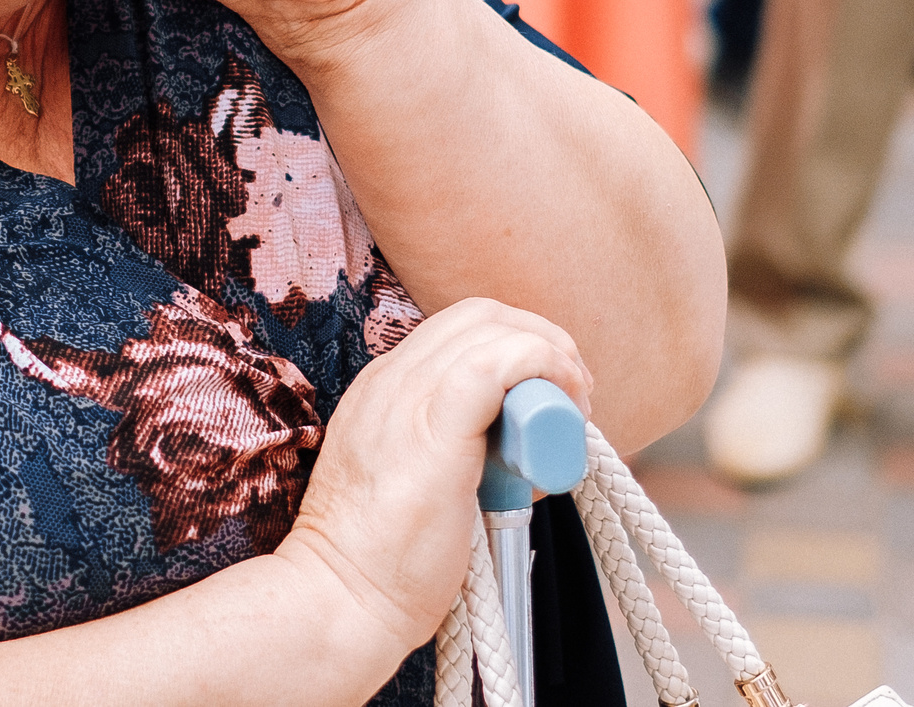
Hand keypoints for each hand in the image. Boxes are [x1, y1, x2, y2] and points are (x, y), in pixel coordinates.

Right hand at [276, 299, 591, 656]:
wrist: (341, 599)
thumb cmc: (383, 563)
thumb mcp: (414, 482)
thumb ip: (454, 452)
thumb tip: (519, 451)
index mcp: (383, 389)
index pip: (458, 330)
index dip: (516, 346)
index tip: (550, 398)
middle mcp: (391, 379)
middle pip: (479, 314)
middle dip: (541, 339)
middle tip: (572, 396)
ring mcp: (407, 395)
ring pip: (491, 325)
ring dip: (551, 356)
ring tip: (572, 413)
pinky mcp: (435, 423)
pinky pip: (500, 360)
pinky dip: (544, 368)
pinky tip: (565, 411)